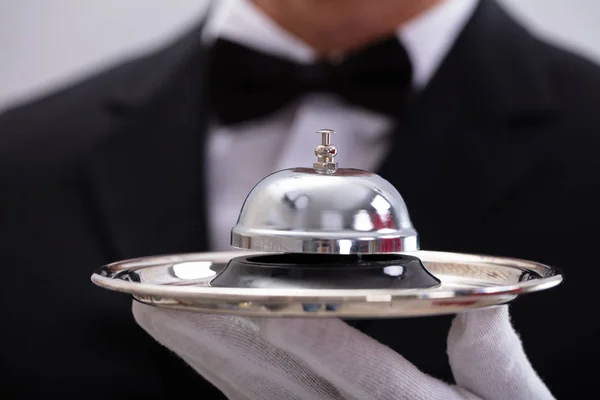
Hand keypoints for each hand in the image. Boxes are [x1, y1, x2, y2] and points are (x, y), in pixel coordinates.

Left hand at [132, 303, 553, 399]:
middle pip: (279, 380)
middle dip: (215, 337)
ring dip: (205, 356)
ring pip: (257, 397)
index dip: (305, 333)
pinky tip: (199, 352)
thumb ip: (497, 359)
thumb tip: (482, 307)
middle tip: (156, 302)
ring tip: (160, 317)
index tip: (254, 298)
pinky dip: (225, 381)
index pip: (353, 368)